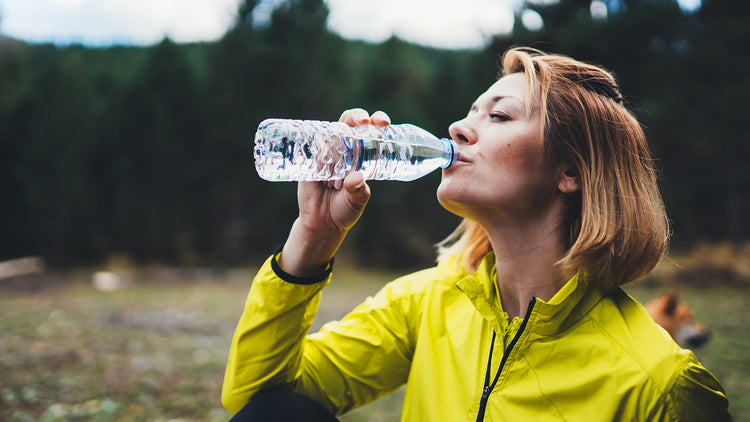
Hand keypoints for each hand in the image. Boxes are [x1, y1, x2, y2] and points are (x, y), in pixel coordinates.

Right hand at [278, 109, 390, 276]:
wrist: (322, 224)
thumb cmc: (345, 210)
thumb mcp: (357, 202)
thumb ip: (358, 191)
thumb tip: (357, 177)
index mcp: (360, 155)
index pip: (368, 131)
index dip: (375, 121)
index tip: (384, 122)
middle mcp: (343, 151)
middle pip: (348, 124)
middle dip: (356, 116)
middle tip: (364, 121)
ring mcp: (325, 155)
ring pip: (330, 134)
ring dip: (337, 133)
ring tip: (343, 145)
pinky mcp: (310, 163)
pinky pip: (311, 149)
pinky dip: (316, 148)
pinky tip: (322, 154)